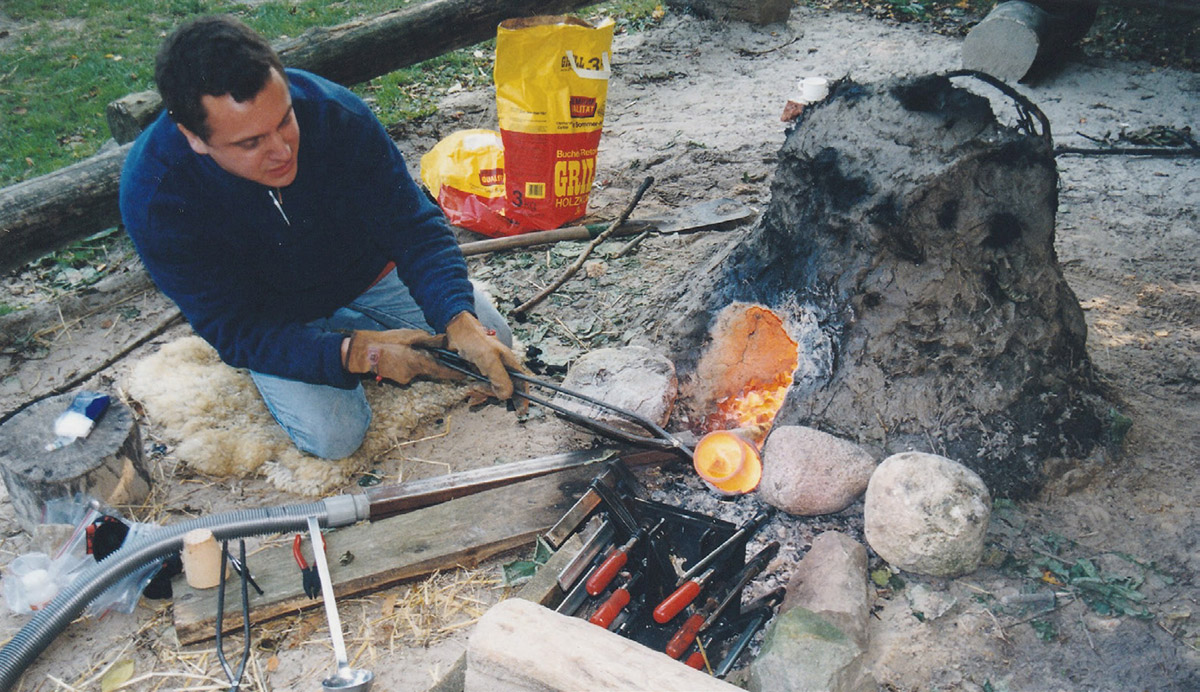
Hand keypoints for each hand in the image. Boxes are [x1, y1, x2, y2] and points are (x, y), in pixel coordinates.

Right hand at [343, 329, 461, 384]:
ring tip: (407, 350)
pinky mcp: (398, 381)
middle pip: (431, 371)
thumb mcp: (410, 336)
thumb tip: (443, 342)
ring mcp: (406, 379)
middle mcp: (414, 374)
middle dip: (436, 365)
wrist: (365, 353)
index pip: (442, 370)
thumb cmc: (388, 341)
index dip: (455, 373)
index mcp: (419, 362)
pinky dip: (408, 366)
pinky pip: (409, 373)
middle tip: (439, 358)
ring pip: (419, 371)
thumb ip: (428, 341)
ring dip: (418, 362)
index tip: (466, 375)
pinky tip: (399, 357)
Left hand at [444, 312, 524, 402]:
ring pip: (492, 389)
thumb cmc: (474, 340)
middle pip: (505, 389)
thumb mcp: (488, 359)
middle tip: (479, 392)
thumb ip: (499, 377)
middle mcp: (502, 366)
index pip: (522, 382)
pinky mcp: (480, 371)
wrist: (455, 330)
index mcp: (509, 362)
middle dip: (494, 394)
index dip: (523, 397)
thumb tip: (506, 395)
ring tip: (471, 389)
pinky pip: (482, 386)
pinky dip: (477, 390)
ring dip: (483, 392)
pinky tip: (470, 388)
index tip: (521, 411)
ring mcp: (490, 369)